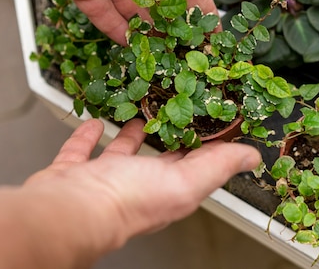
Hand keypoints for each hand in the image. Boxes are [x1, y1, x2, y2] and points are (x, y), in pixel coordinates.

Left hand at [7, 0, 243, 43]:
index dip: (201, 8)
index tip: (213, 35)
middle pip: (163, 3)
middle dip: (176, 27)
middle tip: (189, 56)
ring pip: (136, 14)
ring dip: (149, 34)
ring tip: (164, 60)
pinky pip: (105, 18)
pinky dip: (118, 33)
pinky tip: (132, 51)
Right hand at [25, 119, 260, 248]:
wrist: (67, 211)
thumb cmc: (126, 200)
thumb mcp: (185, 181)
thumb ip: (218, 166)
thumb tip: (252, 158)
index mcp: (169, 189)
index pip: (195, 164)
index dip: (207, 143)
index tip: (213, 117)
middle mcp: (138, 186)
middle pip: (160, 158)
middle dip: (170, 135)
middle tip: (177, 107)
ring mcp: (104, 180)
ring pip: (122, 153)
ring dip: (133, 134)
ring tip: (141, 113)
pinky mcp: (74, 173)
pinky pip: (83, 150)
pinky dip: (89, 136)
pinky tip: (95, 121)